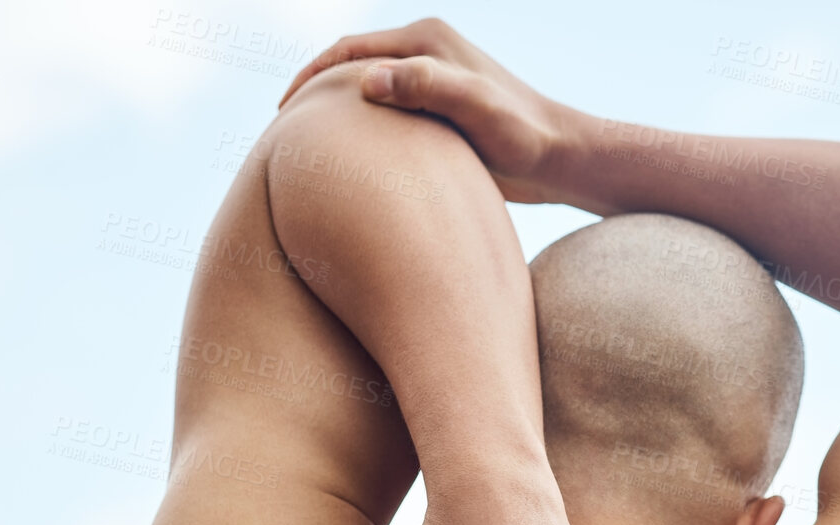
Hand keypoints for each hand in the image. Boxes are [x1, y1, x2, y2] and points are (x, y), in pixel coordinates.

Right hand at [279, 18, 572, 204]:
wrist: (560, 158)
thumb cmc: (523, 134)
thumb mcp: (476, 108)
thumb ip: (428, 87)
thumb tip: (367, 80)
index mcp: (426, 40)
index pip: (349, 50)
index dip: (310, 78)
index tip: (282, 111)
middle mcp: (426, 54)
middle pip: (352, 66)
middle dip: (314, 94)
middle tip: (280, 133)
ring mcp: (432, 83)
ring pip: (368, 95)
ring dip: (336, 115)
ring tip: (305, 150)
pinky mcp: (439, 113)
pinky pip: (387, 119)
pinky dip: (363, 135)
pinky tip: (349, 168)